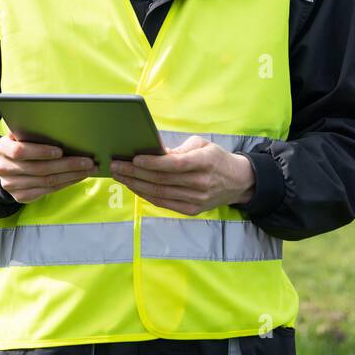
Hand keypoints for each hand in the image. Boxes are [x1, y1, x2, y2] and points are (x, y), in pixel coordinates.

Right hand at [0, 131, 96, 202]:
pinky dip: (66, 183)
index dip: (40, 151)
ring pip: (47, 181)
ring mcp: (11, 186)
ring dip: (71, 175)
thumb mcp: (20, 135)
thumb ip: (32, 131)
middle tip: (87, 161)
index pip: (20, 151)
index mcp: (2, 148)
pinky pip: (48, 190)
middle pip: (39, 169)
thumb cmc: (20, 144)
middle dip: (67, 165)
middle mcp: (4, 169)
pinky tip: (77, 177)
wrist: (6, 166)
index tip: (60, 151)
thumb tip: (59, 127)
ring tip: (88, 169)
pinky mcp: (21, 197)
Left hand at [111, 136, 255, 215]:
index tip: (134, 158)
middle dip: (135, 173)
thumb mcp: (202, 145)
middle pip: (162, 180)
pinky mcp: (192, 210)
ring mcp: (197, 199)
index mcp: (206, 162)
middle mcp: (201, 183)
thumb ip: (178, 149)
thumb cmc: (215, 158)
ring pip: (160, 193)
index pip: (175, 164)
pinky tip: (134, 187)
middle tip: (116, 166)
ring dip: (136, 185)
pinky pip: (164, 203)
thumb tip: (152, 150)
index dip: (153, 162)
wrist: (237, 182)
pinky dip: (146, 195)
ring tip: (119, 176)